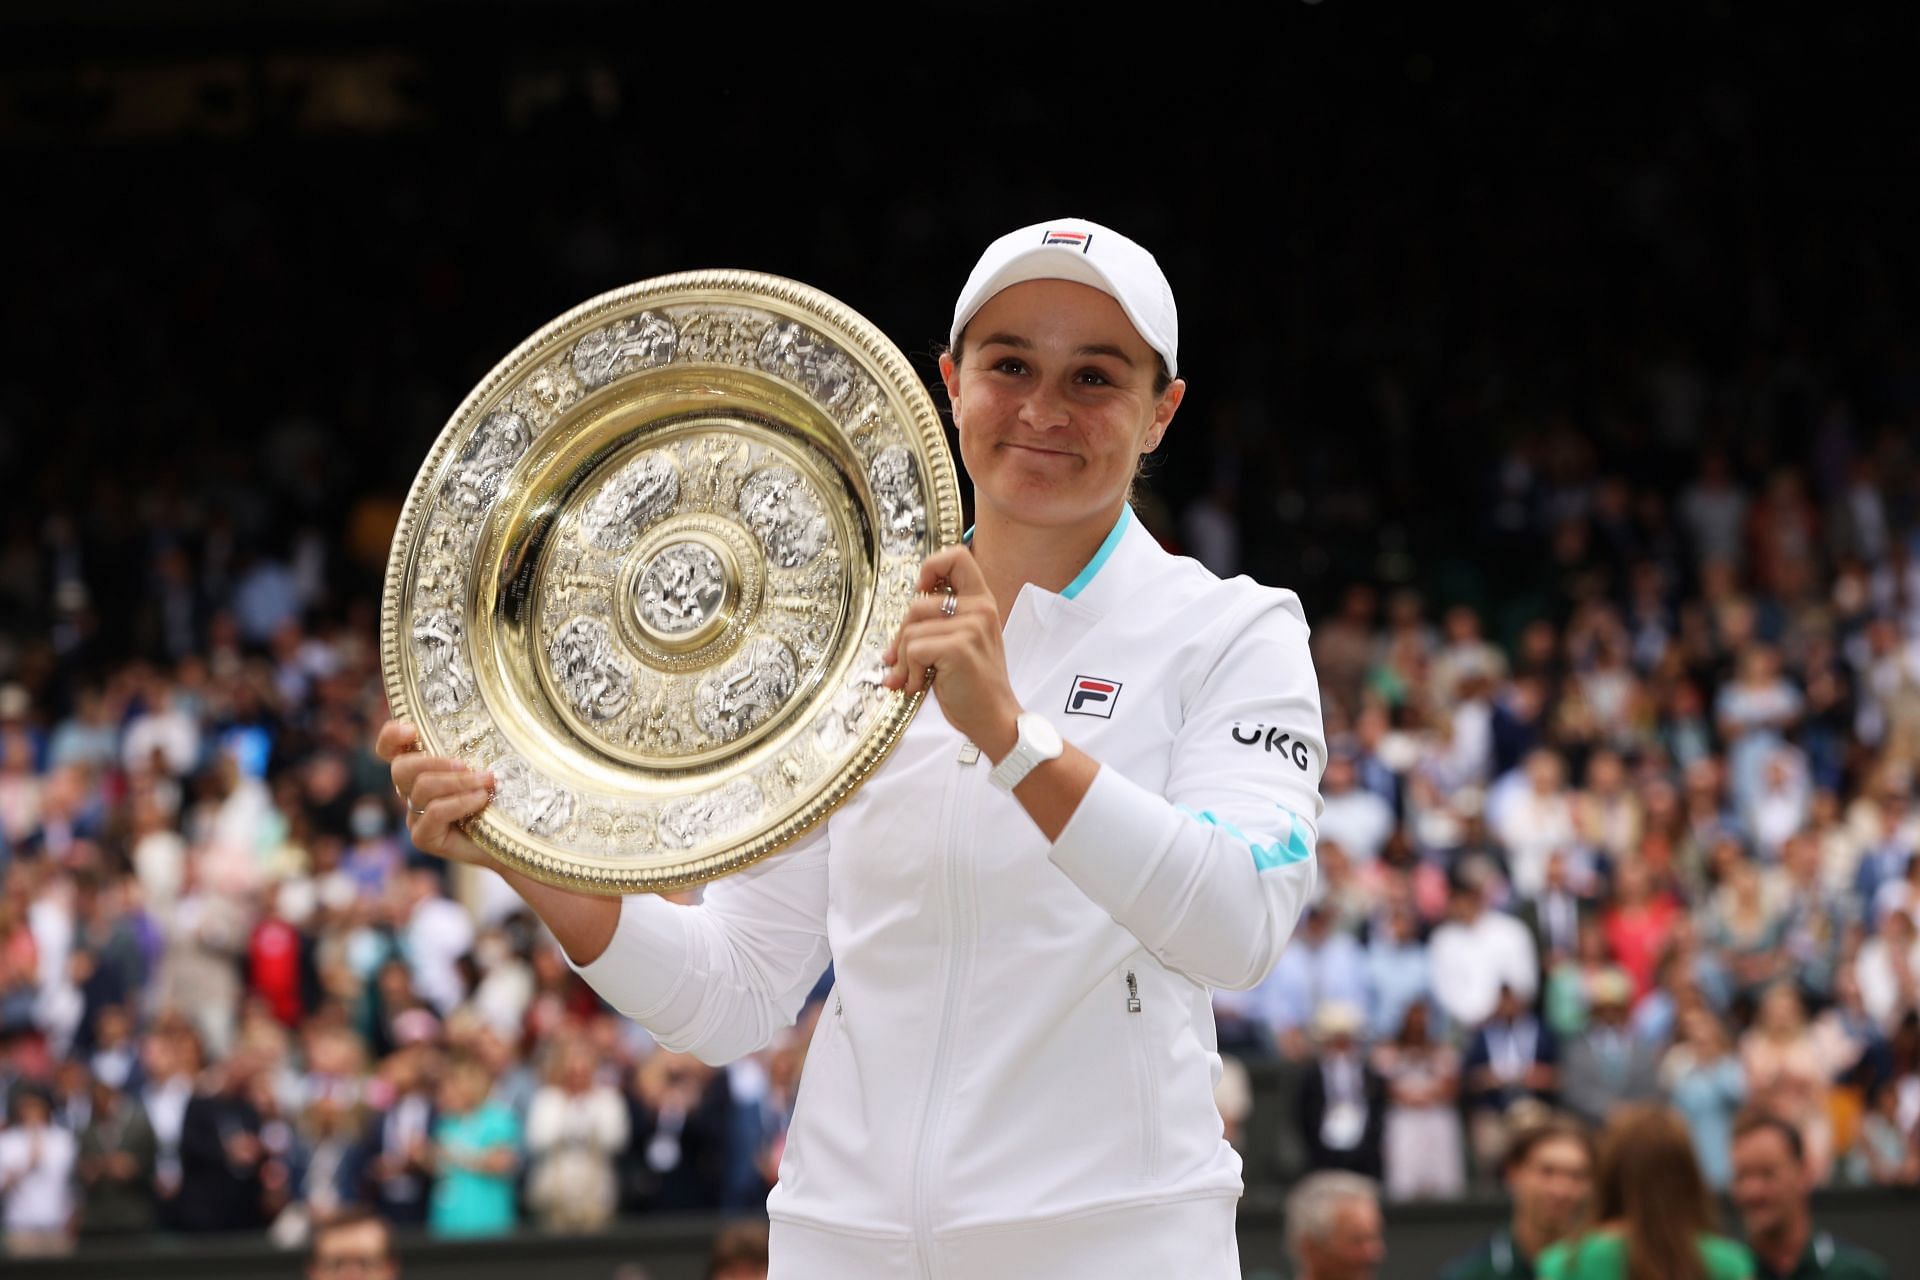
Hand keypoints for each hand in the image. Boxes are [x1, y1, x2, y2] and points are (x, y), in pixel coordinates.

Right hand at [377, 719, 495, 868]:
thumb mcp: (485, 766)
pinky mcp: (423, 837)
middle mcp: (411, 792)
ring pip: (423, 787)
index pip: (389, 750)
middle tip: (467, 765)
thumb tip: (483, 724)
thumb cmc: (499, 798)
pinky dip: (461, 802)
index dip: (391, 737)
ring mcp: (415, 816)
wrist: (512, 838)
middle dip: (435, 761)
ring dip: (459, 781)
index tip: (412, 730)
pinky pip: (435, 812)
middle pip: (401, 768)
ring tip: (487, 782)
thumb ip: (472, 749)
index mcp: (420, 770)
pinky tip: (481, 800)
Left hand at [881, 546, 1019, 756]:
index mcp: (982, 602)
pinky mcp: (959, 647)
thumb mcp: (963, 643)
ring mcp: (972, 626)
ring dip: (902, 660)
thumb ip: (940, 623)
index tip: (921, 592)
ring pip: (911, 629)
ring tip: (912, 678)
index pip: (957, 556)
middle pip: (918, 602)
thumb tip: (897, 629)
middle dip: (901, 634)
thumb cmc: (973, 685)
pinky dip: (907, 672)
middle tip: (899, 660)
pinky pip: (912, 649)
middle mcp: (980, 609)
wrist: (994, 718)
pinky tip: (918, 685)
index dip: (931, 568)